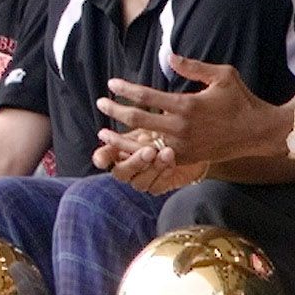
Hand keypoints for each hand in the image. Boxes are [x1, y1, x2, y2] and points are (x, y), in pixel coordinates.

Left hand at [93, 55, 275, 165]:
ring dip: (120, 138)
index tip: (112, 83)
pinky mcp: (186, 159)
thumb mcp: (222, 75)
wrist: (257, 133)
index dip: (126, 89)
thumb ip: (193, 66)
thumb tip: (168, 56)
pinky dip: (140, 151)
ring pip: (143, 143)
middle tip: (100, 103)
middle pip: (138, 119)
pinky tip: (126, 147)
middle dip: (115, 111)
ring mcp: (183, 147)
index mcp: (187, 105)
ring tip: (103, 133)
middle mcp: (181, 128)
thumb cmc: (241, 100)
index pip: (147, 97)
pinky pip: (156, 155)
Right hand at [93, 128, 209, 194]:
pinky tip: (173, 162)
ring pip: (138, 183)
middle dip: (134, 162)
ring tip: (167, 152)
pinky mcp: (158, 186)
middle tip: (149, 150)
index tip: (105, 153)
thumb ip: (140, 118)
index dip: (102, 156)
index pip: (104, 156)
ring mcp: (142, 179)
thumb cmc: (166, 127)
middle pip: (120, 172)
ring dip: (152, 168)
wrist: (192, 141)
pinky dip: (163, 174)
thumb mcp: (154, 119)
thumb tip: (133, 106)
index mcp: (120, 150)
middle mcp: (128, 166)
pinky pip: (156, 188)